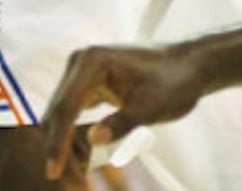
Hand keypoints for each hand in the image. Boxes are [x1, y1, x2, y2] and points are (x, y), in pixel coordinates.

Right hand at [42, 43, 207, 181]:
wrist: (188, 67)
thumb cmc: (174, 81)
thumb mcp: (151, 106)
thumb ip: (122, 123)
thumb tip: (93, 140)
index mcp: (91, 62)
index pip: (65, 108)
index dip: (57, 144)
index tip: (52, 173)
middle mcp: (80, 64)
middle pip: (57, 114)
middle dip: (60, 151)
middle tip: (76, 186)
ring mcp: (82, 74)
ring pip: (61, 117)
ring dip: (64, 148)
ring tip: (80, 181)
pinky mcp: (88, 86)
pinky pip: (71, 115)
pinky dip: (72, 139)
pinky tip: (83, 162)